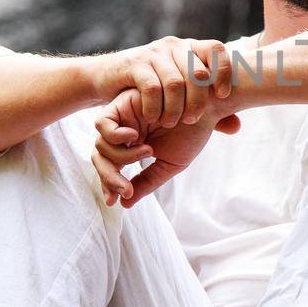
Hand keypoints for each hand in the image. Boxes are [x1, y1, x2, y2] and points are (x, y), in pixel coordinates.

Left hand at [91, 87, 241, 206]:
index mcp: (133, 145)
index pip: (111, 167)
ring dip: (122, 156)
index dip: (109, 184)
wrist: (207, 106)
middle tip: (126, 189)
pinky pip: (102, 123)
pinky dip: (115, 134)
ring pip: (100, 144)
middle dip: (109, 177)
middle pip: (100, 158)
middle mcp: (124, 132)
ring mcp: (122, 118)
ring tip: (148, 151)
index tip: (117, 201)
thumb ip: (148, 180)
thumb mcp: (170, 163)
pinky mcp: (122, 103)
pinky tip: (135, 136)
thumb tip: (125, 203)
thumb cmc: (193, 132)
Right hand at [100, 37, 234, 129]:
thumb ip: (209, 111)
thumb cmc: (152, 91)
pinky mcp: (134, 64)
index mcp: (190, 49)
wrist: (108, 78)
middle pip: (197, 71)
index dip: (224, 70)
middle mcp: (175, 46)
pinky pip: (151, 87)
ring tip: (171, 123)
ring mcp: (154, 53)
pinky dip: (155, 106)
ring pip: (175, 82)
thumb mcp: (182, 98)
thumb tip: (236, 126)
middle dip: (198, 100)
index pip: (216, 49)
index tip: (223, 95)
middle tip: (192, 120)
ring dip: (176, 108)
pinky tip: (153, 117)